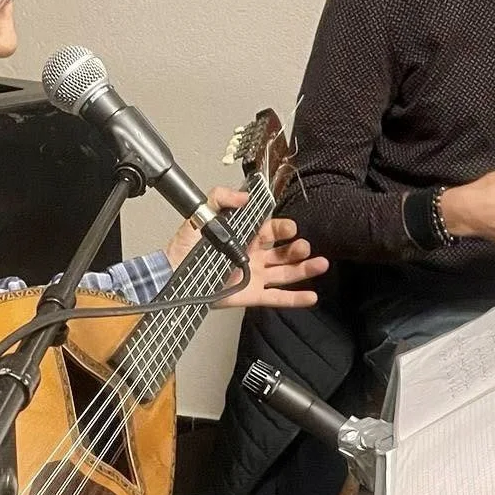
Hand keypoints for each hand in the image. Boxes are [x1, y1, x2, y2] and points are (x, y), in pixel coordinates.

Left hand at [164, 187, 326, 307]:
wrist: (173, 273)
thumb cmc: (185, 246)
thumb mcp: (202, 214)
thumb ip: (221, 198)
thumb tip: (245, 196)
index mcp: (245, 236)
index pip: (271, 230)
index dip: (283, 228)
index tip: (290, 227)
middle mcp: (253, 255)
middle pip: (283, 252)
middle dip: (297, 248)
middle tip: (304, 246)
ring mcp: (255, 276)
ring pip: (286, 273)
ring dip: (305, 269)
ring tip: (321, 263)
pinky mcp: (253, 295)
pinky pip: (278, 297)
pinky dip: (295, 298)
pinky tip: (312, 296)